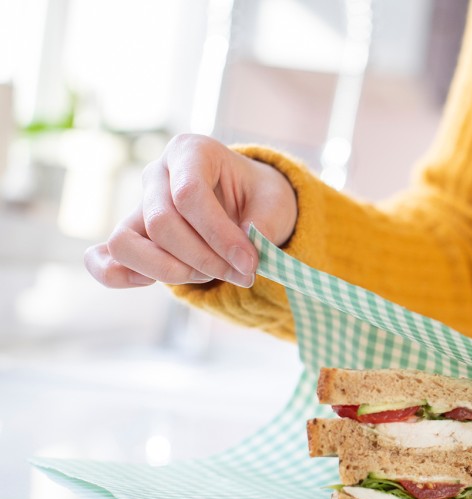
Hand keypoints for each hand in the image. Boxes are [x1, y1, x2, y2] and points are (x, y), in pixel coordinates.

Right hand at [85, 134, 297, 288]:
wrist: (248, 203)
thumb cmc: (259, 198)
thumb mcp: (276, 203)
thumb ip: (265, 225)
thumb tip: (240, 254)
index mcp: (191, 151)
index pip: (189, 194)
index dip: (219, 235)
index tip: (250, 263)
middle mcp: (158, 174)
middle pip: (161, 223)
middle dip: (204, 259)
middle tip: (241, 273)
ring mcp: (139, 205)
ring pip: (126, 243)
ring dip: (171, 270)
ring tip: (210, 275)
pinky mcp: (132, 236)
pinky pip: (105, 258)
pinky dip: (120, 276)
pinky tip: (152, 283)